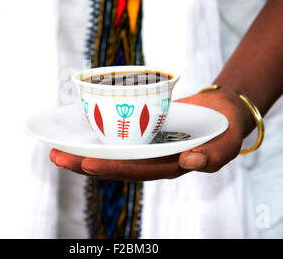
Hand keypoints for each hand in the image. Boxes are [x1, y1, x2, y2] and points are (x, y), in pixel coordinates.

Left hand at [50, 87, 253, 180]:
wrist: (222, 112)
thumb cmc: (226, 129)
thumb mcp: (227, 143)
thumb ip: (213, 156)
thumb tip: (190, 162)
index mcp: (169, 167)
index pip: (137, 171)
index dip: (112, 169)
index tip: (86, 164)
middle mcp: (153, 160)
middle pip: (115, 165)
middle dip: (85, 163)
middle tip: (56, 157)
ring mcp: (146, 147)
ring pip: (111, 153)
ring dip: (84, 152)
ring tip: (55, 150)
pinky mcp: (143, 132)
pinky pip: (118, 135)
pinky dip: (98, 135)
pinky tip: (77, 131)